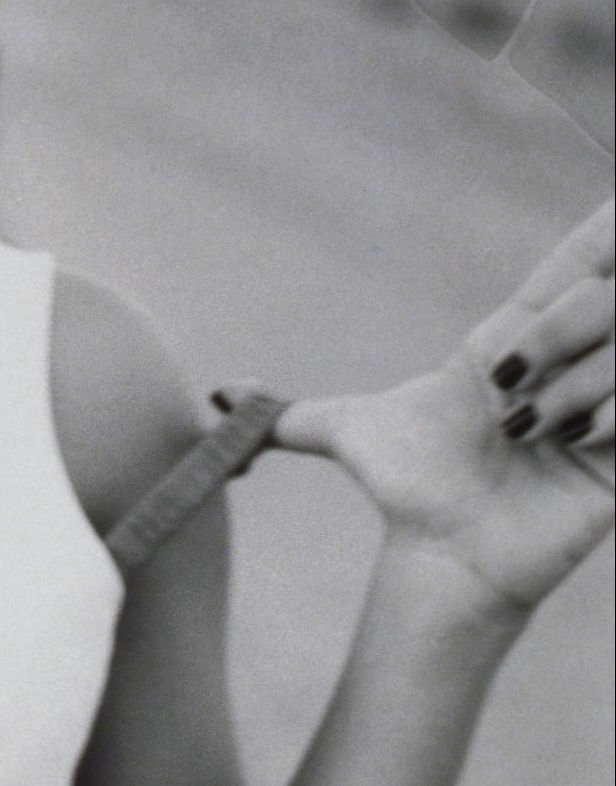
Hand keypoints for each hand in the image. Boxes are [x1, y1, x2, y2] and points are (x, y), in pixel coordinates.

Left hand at [268, 198, 613, 617]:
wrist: (448, 554)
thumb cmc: (407, 492)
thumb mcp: (341, 432)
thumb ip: (280, 411)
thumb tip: (210, 397)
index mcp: (518, 337)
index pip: (579, 263)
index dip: (606, 231)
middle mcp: (575, 360)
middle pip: (600, 300)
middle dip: (557, 340)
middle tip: (511, 403)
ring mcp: (612, 402)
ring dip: (574, 391)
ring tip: (533, 437)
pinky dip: (613, 416)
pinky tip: (580, 447)